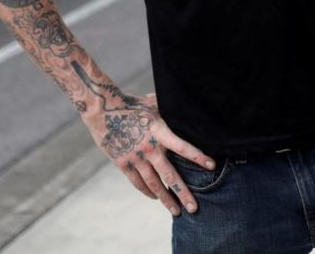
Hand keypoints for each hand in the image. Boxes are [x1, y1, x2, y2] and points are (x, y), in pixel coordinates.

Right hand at [82, 91, 215, 215]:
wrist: (102, 109)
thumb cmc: (131, 104)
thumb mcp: (153, 103)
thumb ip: (169, 110)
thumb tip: (187, 107)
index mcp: (159, 131)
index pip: (182, 146)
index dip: (197, 156)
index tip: (212, 165)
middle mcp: (149, 148)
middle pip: (169, 175)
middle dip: (183, 193)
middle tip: (194, 209)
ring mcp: (135, 158)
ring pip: (153, 184)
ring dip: (165, 199)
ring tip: (176, 211)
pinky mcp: (123, 163)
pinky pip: (138, 183)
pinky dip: (147, 191)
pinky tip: (155, 198)